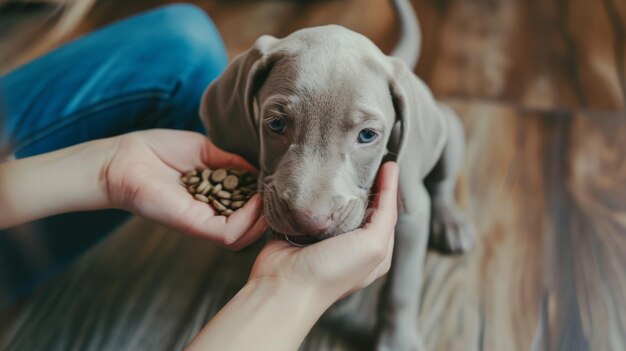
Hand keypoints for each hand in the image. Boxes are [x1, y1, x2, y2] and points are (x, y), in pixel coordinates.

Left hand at [104, 129, 265, 249]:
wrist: (125, 157)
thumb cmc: (158, 150)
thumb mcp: (204, 150)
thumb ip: (230, 161)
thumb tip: (257, 168)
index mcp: (213, 197)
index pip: (247, 207)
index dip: (265, 197)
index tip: (276, 180)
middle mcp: (209, 213)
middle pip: (249, 227)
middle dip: (269, 211)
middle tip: (278, 192)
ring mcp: (202, 221)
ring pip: (244, 237)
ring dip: (262, 218)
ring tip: (268, 196)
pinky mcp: (194, 224)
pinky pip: (229, 232)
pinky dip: (248, 219)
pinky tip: (255, 199)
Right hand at [248, 162, 398, 303]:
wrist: (286, 286)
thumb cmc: (333, 271)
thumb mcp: (373, 246)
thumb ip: (387, 214)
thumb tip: (391, 175)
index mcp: (374, 249)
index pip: (387, 210)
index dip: (388, 186)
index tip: (386, 161)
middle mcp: (351, 241)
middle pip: (362, 203)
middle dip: (362, 183)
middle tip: (362, 157)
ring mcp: (326, 233)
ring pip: (336, 201)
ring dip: (337, 185)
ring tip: (339, 160)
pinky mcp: (302, 227)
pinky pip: (313, 203)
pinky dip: (315, 191)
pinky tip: (317, 176)